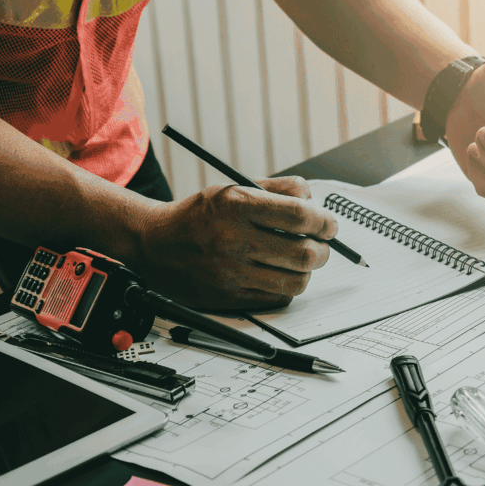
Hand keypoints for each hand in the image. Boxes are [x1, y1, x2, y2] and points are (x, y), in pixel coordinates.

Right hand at [132, 176, 338, 309]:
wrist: (155, 245)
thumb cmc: (203, 214)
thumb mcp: (235, 187)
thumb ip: (280, 189)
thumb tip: (317, 204)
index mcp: (236, 204)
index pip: (299, 215)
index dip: (324, 221)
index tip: (329, 225)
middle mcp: (233, 239)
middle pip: (304, 253)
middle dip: (322, 250)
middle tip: (320, 245)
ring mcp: (230, 273)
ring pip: (296, 281)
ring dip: (306, 271)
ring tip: (298, 260)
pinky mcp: (229, 298)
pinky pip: (277, 298)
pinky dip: (285, 286)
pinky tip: (276, 273)